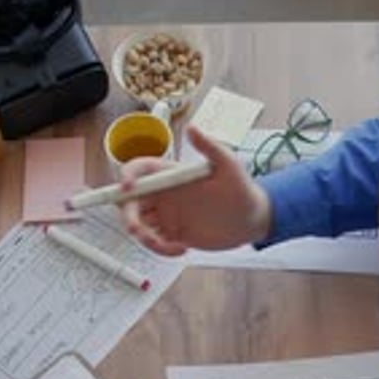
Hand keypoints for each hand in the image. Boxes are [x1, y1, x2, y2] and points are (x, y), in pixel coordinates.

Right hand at [118, 124, 271, 255]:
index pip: (139, 170)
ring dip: (146, 238)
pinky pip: (156, 244)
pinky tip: (182, 248)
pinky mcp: (173, 235)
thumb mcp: (228, 164)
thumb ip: (209, 146)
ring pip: (139, 226)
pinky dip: (162, 250)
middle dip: (128, 216)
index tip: (127, 188)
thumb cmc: (242, 189)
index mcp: (170, 174)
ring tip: (169, 245)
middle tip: (137, 230)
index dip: (127, 176)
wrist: (251, 220)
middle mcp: (164, 194)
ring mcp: (167, 215)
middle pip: (130, 202)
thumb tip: (192, 128)